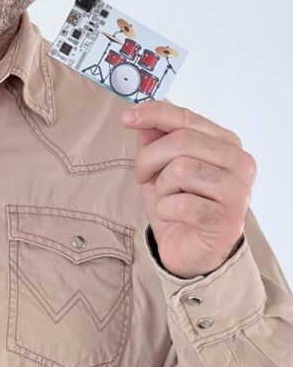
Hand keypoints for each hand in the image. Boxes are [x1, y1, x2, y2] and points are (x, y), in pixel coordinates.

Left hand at [120, 100, 256, 277]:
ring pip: (180, 170)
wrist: (191, 252)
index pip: (186, 118)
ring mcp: (237, 191)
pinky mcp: (226, 219)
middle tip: (142, 177)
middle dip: (149, 159)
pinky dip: (166, 211)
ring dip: (161, 188)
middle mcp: (240, 162)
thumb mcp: (160, 169)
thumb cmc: (179, 206)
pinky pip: (180, 204)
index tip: (126, 117)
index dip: (153, 114)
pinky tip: (176, 217)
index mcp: (226, 143)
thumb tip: (142, 120)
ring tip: (168, 199)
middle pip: (181, 141)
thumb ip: (155, 141)